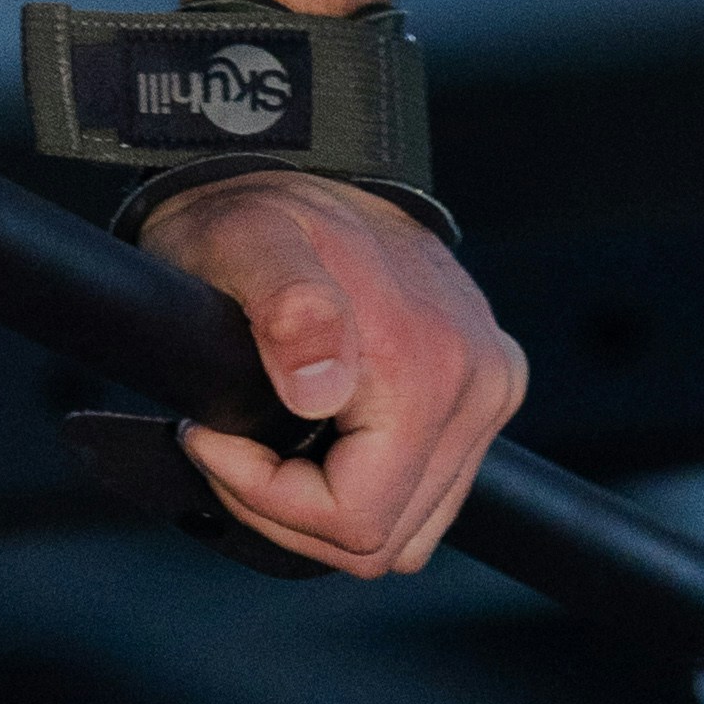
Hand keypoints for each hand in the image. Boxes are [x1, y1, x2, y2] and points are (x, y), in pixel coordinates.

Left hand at [140, 172, 527, 576]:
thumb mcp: (245, 242)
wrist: (308, 165)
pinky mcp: (487, 390)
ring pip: (408, 529)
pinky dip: (367, 486)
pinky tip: (319, 432)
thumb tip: (322, 386)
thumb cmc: (262, 211)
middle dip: (291, 510)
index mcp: (429, 364)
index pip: (358, 522)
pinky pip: (428, 493)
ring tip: (270, 437)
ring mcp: (490, 388)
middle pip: (384, 538)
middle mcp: (480, 382)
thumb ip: (286, 305)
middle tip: (231, 442)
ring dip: (327, 506)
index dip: (269, 501)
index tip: (213, 439)